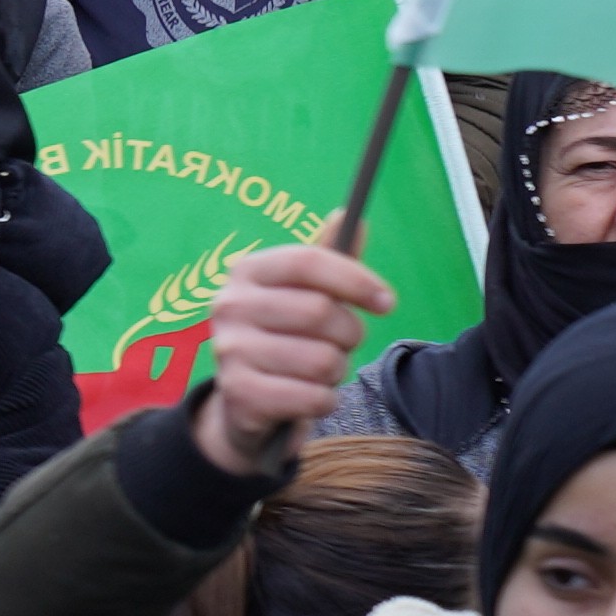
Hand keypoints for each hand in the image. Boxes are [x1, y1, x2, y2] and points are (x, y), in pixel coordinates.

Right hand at [189, 237, 392, 476]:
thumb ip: (328, 260)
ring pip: (321, 359)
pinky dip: (323, 400)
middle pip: (320, 311)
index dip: (355, 279)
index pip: (307, 261)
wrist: (244, 399)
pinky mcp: (239, 393)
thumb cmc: (285, 335)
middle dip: (349, 334)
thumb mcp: (303, 294)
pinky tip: (308, 395)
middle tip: (341, 344)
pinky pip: (312, 396)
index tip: (386, 302)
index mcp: (246, 271)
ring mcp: (229, 349)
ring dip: (335, 371)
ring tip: (318, 371)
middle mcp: (229, 306)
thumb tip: (349, 216)